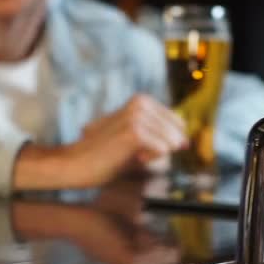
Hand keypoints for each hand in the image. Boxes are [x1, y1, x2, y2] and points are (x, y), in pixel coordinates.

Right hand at [13, 94, 186, 189]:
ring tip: (130, 154)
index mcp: (141, 100)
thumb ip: (160, 135)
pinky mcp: (135, 131)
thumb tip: (187, 142)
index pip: (177, 122)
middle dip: (163, 148)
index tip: (143, 148)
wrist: (76, 164)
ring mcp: (137, 115)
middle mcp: (140, 102)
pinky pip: (163, 150)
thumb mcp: (136, 140)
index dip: (168, 140)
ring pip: (172, 142)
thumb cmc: (105, 155)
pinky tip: (130, 157)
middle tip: (134, 152)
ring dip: (155, 155)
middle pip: (178, 132)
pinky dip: (150, 159)